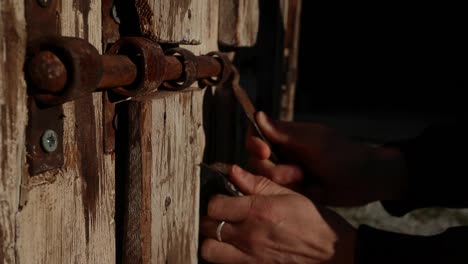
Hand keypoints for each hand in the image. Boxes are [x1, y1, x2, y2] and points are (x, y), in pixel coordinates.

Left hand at [200, 165, 355, 263]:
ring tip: (221, 233)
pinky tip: (232, 247)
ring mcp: (250, 257)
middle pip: (207, 226)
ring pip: (209, 250)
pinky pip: (225, 263)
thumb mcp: (288, 194)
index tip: (221, 197)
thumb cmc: (312, 220)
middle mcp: (250, 235)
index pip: (215, 205)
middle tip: (219, 214)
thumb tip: (232, 171)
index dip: (214, 199)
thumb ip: (257, 183)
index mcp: (258, 211)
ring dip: (210, 240)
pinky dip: (223, 255)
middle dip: (209, 218)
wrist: (331, 251)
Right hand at [245, 112, 407, 205]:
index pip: (255, 136)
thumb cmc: (342, 155)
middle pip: (255, 161)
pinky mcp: (291, 190)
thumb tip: (257, 114)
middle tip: (299, 173)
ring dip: (283, 181)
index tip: (265, 152)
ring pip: (264, 180)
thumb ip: (283, 132)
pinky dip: (288, 193)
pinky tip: (306, 190)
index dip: (254, 144)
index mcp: (284, 136)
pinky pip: (277, 193)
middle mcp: (282, 153)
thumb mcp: (312, 141)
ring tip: (305, 180)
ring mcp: (286, 173)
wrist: (365, 181)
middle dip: (273, 169)